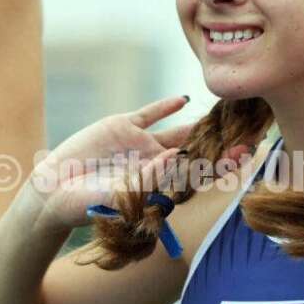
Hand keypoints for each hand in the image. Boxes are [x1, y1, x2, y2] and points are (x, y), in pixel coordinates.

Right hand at [24, 96, 251, 231]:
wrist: (54, 192)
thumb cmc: (89, 205)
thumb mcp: (121, 193)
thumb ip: (149, 177)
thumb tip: (176, 156)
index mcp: (163, 184)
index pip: (201, 172)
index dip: (223, 163)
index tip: (246, 153)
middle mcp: (158, 162)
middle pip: (198, 148)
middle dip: (222, 140)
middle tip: (248, 127)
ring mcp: (142, 144)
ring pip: (179, 130)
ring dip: (200, 122)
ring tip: (224, 110)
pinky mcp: (123, 127)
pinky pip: (149, 114)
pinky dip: (165, 106)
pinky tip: (184, 99)